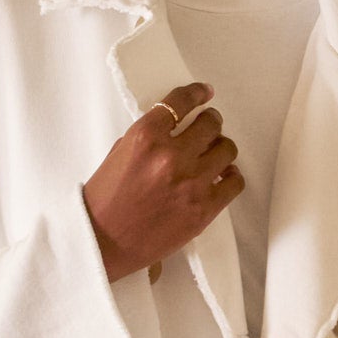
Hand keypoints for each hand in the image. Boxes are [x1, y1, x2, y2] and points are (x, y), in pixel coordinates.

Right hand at [82, 83, 241, 281]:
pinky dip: (231, 176)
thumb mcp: (119, 154)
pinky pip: (234, 182)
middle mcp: (170, 156)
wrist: (103, 244)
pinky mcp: (203, 209)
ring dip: (221, 147)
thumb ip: (149, 137)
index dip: (197, 93)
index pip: (180, 101)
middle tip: (208, 126)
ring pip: (227, 149)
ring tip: (214, 153)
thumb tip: (176, 128)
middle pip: (210, 123)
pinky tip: (222, 176)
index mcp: (145, 137)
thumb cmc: (105, 202)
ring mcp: (190, 183)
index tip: (204, 93)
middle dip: (210, 122)